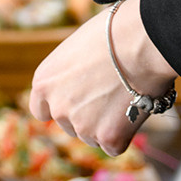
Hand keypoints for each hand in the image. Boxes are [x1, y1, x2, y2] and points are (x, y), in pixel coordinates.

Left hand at [24, 0, 179, 156]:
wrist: (140, 41)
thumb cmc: (112, 34)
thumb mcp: (75, 50)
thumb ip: (68, 74)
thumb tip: (78, 84)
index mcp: (44, 82)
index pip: (41, 110)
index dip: (59, 107)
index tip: (74, 103)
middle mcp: (57, 107)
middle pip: (69, 125)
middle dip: (86, 115)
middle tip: (110, 94)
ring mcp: (82, 126)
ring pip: (93, 136)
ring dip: (106, 125)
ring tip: (124, 97)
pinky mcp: (108, 138)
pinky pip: (115, 145)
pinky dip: (125, 134)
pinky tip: (133, 109)